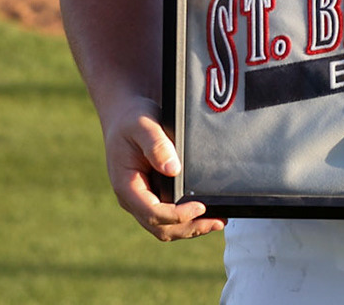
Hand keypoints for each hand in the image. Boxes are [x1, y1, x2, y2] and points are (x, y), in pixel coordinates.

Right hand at [101, 96, 224, 241]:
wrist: (125, 116)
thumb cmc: (132, 119)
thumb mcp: (142, 125)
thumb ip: (156, 145)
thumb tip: (172, 169)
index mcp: (126, 185)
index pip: (151, 213)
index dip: (177, 215)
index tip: (200, 207)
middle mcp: (133, 198)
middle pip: (160, 228)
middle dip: (190, 228)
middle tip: (218, 221)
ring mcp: (143, 200)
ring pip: (166, 227)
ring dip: (191, 228)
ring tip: (218, 221)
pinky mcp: (154, 195)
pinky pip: (169, 217)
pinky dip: (188, 219)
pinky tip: (208, 212)